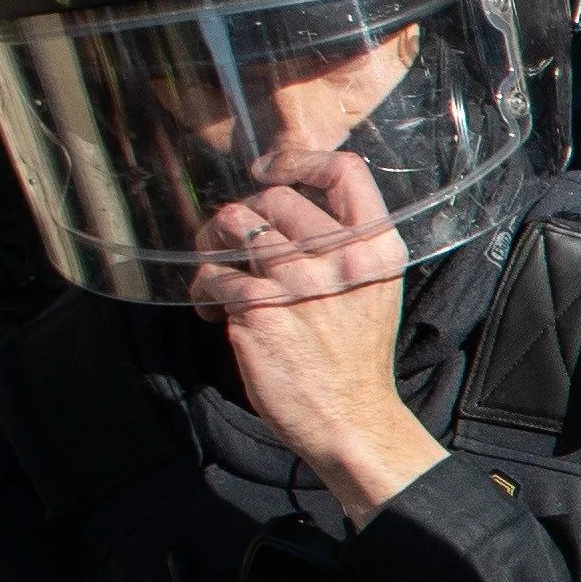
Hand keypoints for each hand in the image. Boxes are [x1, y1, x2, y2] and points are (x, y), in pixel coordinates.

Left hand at [191, 150, 447, 525]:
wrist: (351, 420)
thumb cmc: (357, 362)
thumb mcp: (373, 294)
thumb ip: (345, 252)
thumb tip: (285, 217)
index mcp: (377, 251)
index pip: (347, 172)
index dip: (300, 160)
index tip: (270, 171)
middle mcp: (340, 258)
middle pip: (275, 198)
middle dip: (243, 213)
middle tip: (231, 238)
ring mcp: (298, 282)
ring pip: (234, 226)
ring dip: (212, 243)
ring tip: (214, 268)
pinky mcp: (258, 310)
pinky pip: (213, 276)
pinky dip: (203, 288)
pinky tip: (212, 308)